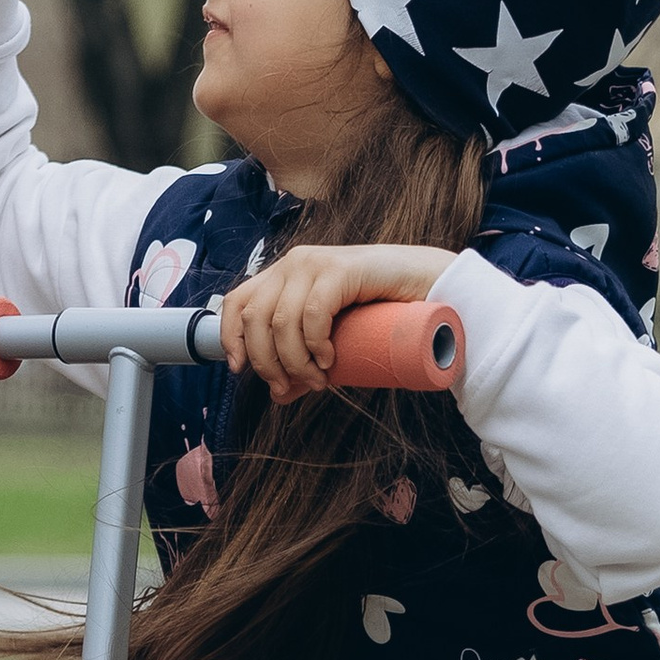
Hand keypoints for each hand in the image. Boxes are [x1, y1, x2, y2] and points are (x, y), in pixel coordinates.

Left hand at [218, 243, 460, 401]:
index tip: (240, 370)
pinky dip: (315, 343)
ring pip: (282, 321)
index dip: (231, 337)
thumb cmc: (380, 311)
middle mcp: (292, 264)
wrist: (428, 283)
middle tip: (289, 388)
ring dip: (295, 362)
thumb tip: (277, 396)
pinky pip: (313, 313)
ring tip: (318, 381)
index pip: (237, 302)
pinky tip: (328, 359)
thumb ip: (304, 360)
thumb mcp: (332, 337)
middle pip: (256, 319)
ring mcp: (315, 263)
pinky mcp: (340, 269)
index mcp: (283, 275)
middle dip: (267, 362)